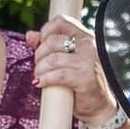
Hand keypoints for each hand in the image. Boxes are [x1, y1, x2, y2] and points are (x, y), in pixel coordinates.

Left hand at [27, 13, 114, 127]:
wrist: (100, 107)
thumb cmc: (82, 82)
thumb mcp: (67, 61)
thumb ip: (50, 46)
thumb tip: (29, 35)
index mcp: (85, 38)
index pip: (61, 22)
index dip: (45, 31)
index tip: (41, 46)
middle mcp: (88, 46)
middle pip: (52, 41)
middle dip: (39, 55)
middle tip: (38, 66)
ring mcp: (87, 62)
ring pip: (52, 59)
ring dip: (40, 69)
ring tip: (39, 76)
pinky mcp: (84, 78)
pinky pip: (57, 75)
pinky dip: (45, 79)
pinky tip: (41, 83)